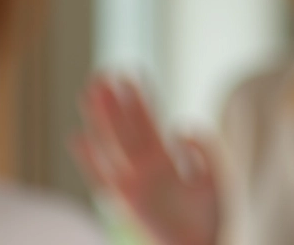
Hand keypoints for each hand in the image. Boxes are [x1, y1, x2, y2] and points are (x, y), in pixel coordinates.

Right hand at [72, 77, 219, 244]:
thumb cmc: (212, 220)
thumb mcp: (215, 177)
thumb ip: (203, 150)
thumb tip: (180, 127)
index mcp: (167, 161)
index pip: (150, 121)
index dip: (141, 98)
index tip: (131, 73)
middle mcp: (146, 169)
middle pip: (127, 128)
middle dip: (115, 102)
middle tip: (102, 74)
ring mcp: (134, 185)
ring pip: (113, 145)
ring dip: (101, 120)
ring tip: (89, 93)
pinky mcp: (126, 204)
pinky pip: (103, 178)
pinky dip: (90, 160)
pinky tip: (78, 137)